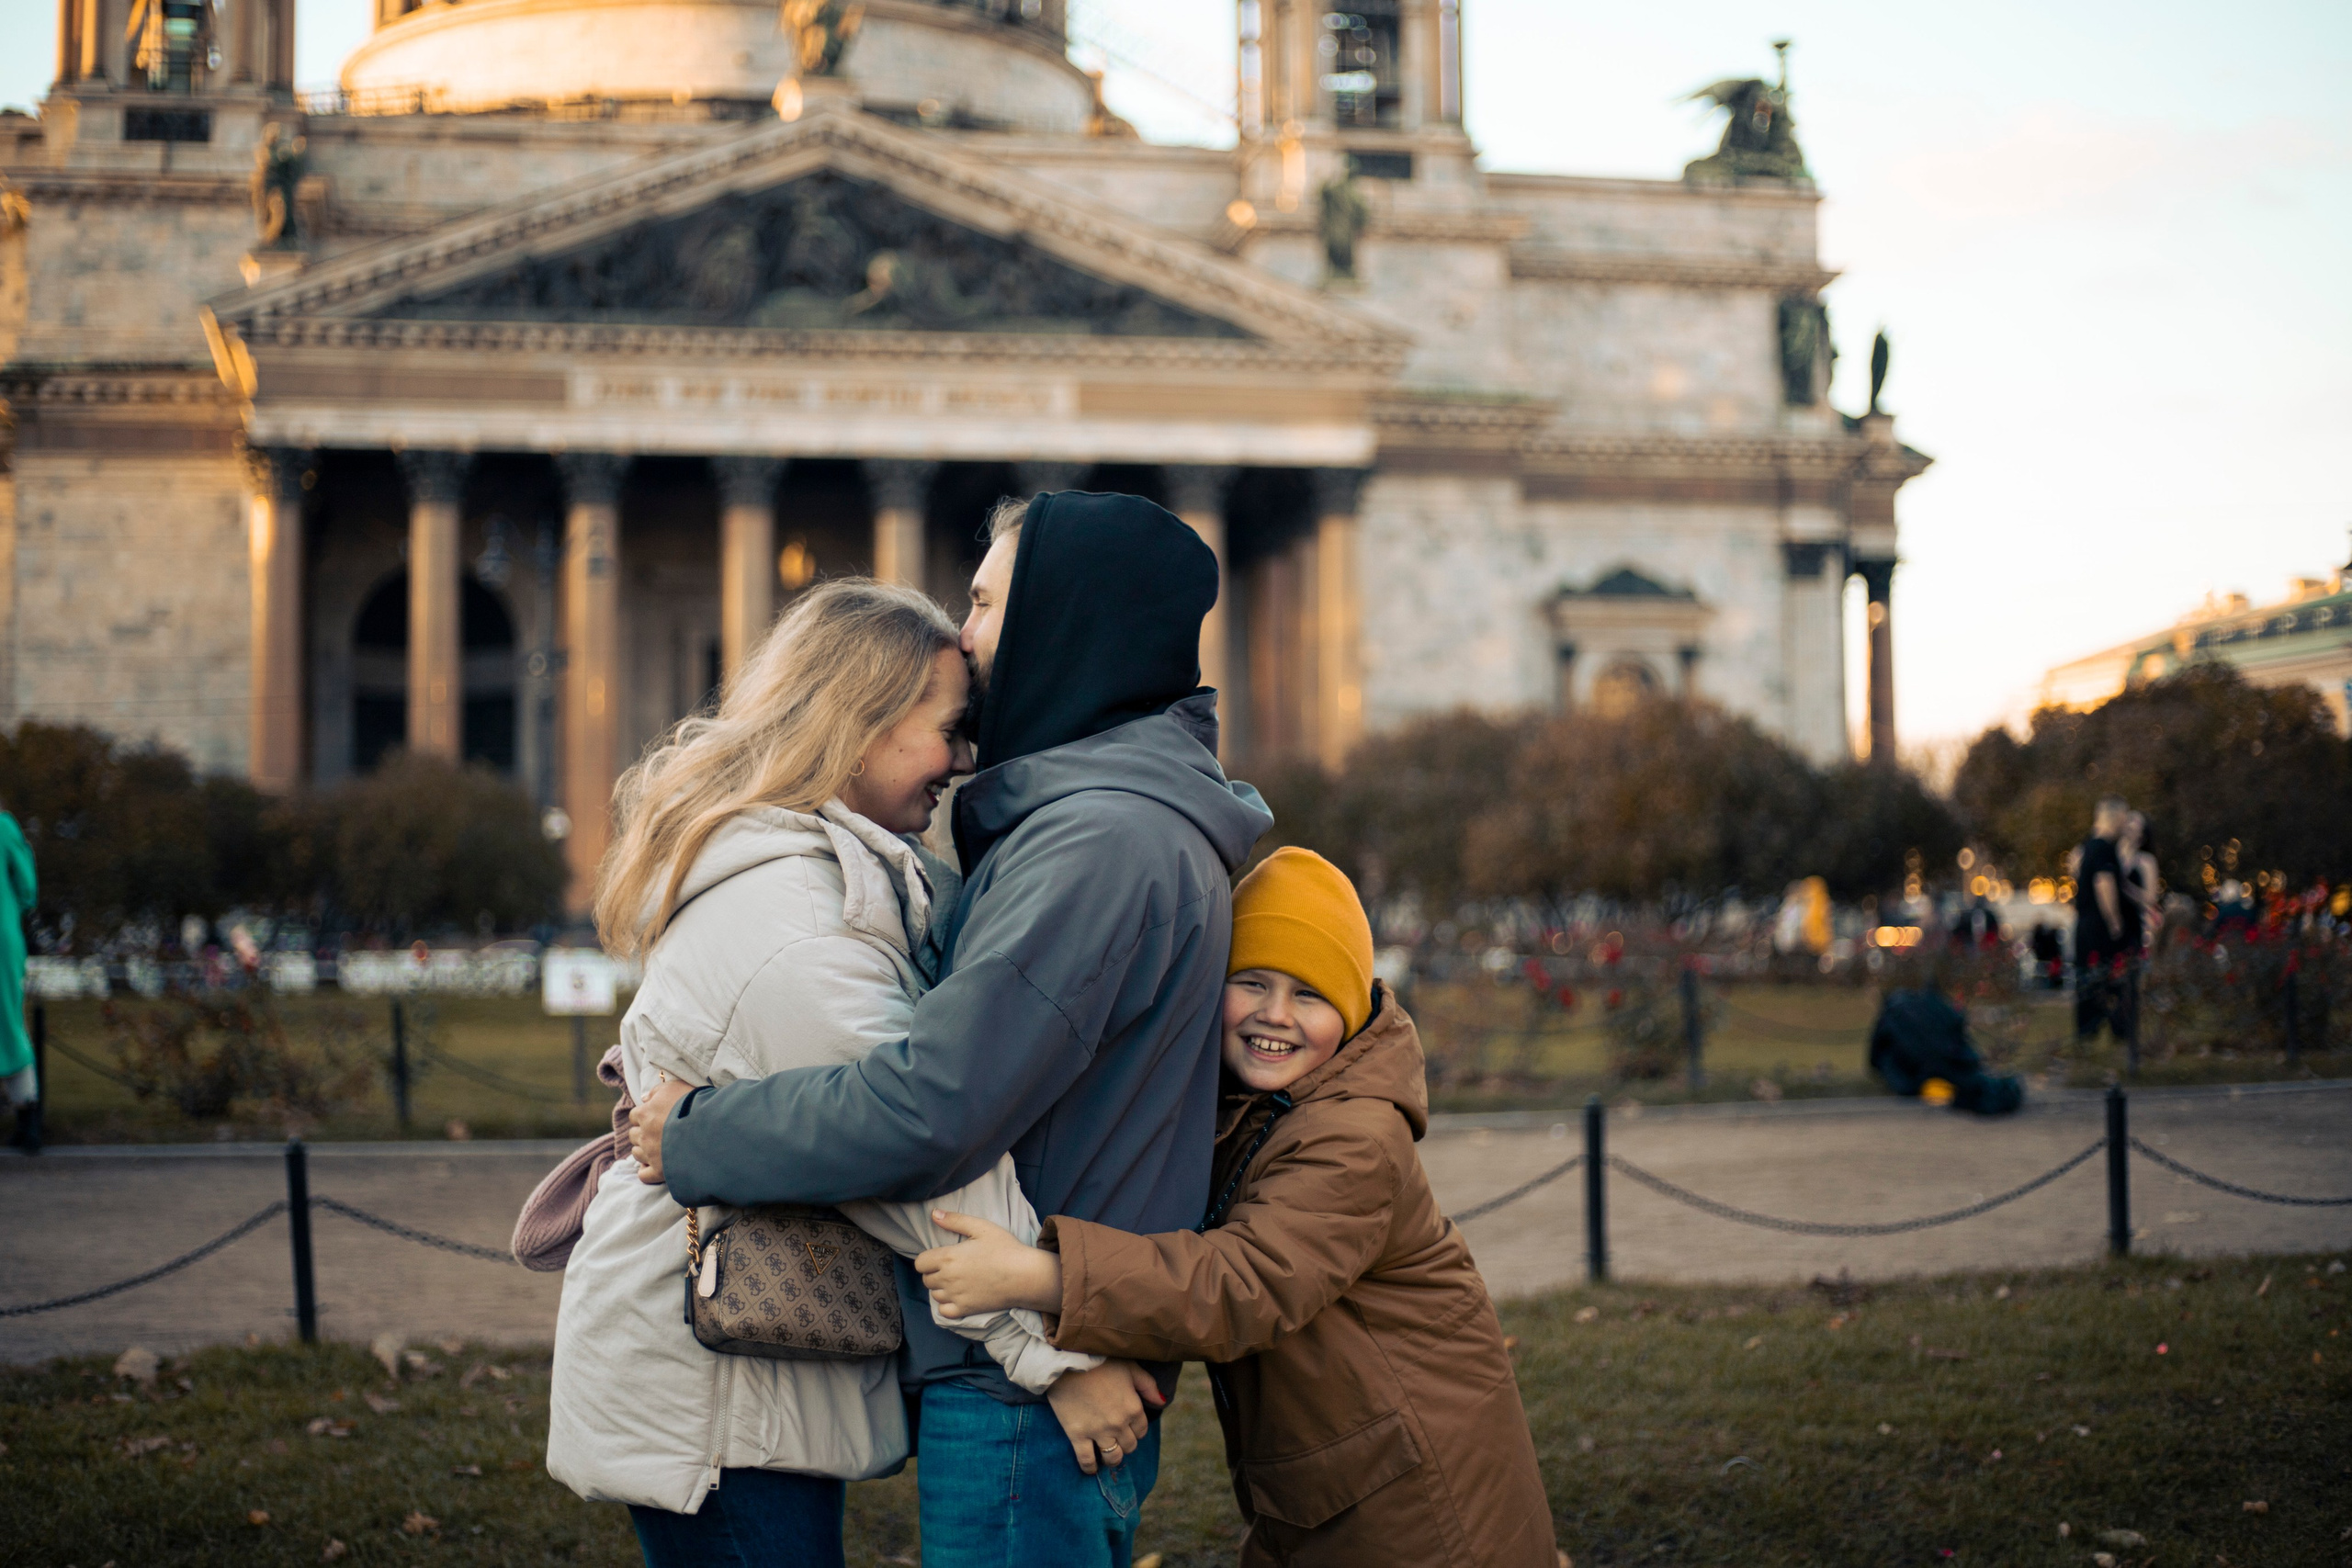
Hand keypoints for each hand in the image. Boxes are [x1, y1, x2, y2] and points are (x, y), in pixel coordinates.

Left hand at [629, 1077, 693, 1183]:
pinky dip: (647, 1171)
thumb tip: (643, 1098)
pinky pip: (644, 1175)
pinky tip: (655, 1166)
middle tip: (659, 1132)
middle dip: (643, 1133)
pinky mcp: (659, 1171)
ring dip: (644, 1150)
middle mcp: (644, 1134)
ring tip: (660, 1148)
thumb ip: (656, 1091)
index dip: (645, 1116)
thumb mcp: (675, 1087)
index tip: (656, 1117)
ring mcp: (650, 1154)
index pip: (634, 1115)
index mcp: (645, 1114)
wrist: (708, 1126)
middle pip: (634, 1135)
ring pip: (637, 1154)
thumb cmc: (694, 1103)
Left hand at [914, 1211, 1062, 1318]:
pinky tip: (958, 1297)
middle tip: (952, 1267)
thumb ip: (955, 1220)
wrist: (1024, 1275)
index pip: (920, 1263)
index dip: (928, 1259)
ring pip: (935, 1294)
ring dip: (941, 1288)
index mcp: (948, 1257)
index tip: (940, 1257)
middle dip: (935, 1273)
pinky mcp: (965, 1310)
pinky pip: (944, 1312)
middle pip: (926, 1279)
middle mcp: (947, 1278)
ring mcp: (955, 1296)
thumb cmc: (1005, 1248)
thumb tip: (933, 1214)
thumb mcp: (981, 1227)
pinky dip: (947, 1305)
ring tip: (957, 1281)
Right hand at [1044, 1359, 1162, 1475]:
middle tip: (1116, 1438)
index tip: (1128, 1427)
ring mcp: (1099, 1431)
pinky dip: (1090, 1467)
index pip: (1141, 1430)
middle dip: (1125, 1443)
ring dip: (1112, 1457)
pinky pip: (1086, 1460)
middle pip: (1129, 1446)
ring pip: (1112, 1457)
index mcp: (1133, 1407)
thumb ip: (1148, 1386)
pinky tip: (1091, 1468)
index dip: (1136, 1430)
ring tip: (1106, 1453)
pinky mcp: (1078, 1434)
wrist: (1068, 1360)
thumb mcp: (1130, 1367)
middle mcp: (1119, 1423)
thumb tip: (1162, 1402)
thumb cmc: (1101, 1361)